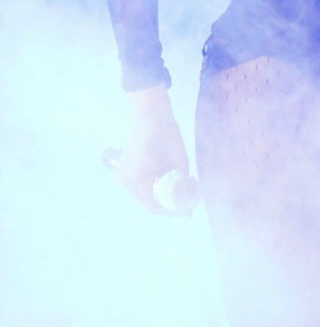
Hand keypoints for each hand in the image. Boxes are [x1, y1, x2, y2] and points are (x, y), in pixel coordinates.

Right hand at [117, 87, 193, 215]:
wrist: (151, 114)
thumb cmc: (167, 134)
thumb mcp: (180, 159)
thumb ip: (182, 179)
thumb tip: (190, 195)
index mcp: (138, 179)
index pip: (152, 205)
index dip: (169, 212)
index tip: (185, 212)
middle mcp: (126, 179)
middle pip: (146, 201)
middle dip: (165, 204)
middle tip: (185, 205)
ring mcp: (123, 173)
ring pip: (143, 192)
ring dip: (159, 195)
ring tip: (179, 194)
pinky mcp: (125, 166)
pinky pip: (139, 183)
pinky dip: (152, 185)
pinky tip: (166, 183)